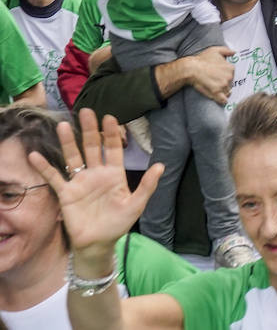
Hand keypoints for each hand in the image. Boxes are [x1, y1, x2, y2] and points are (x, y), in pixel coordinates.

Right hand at [29, 108, 162, 257]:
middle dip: (90, 130)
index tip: (111, 117)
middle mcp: (96, 173)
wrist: (99, 244)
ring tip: (64, 126)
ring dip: (68, 142)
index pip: (114, 148)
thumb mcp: (136, 205)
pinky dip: (45, 167)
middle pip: (92, 147)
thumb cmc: (118, 223)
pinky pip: (54, 178)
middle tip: (86, 111)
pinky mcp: (66, 194)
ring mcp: (80, 182)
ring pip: (73, 157)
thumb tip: (161, 166)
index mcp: (114, 174)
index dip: (112, 134)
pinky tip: (35, 155)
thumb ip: (147, 185)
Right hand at [187, 46, 235, 104]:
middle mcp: (229, 77)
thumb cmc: (202, 59)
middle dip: (224, 83)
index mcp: (231, 68)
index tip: (218, 76)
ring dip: (223, 92)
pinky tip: (221, 100)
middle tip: (214, 81)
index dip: (225, 76)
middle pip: (230, 83)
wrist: (191, 68)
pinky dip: (223, 100)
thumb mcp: (215, 50)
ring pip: (227, 91)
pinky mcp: (216, 92)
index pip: (232, 75)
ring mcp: (223, 85)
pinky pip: (223, 100)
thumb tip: (234, 52)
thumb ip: (227, 51)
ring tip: (214, 88)